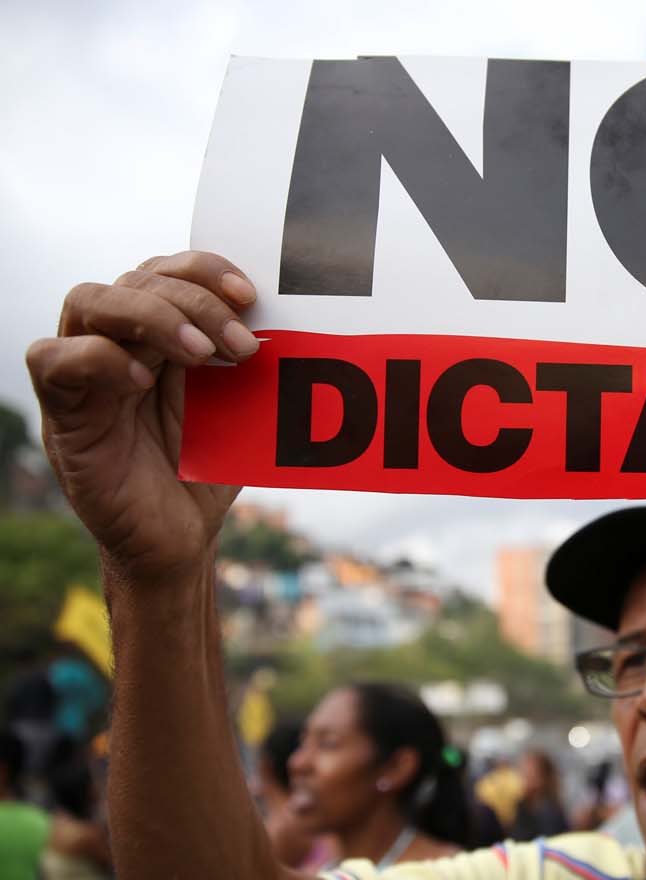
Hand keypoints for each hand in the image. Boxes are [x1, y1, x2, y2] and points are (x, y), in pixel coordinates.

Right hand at [26, 251, 259, 579]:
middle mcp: (117, 343)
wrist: (180, 540)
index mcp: (160, 335)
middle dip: (193, 301)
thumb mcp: (239, 408)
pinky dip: (97, 357)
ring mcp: (85, 375)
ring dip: (152, 317)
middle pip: (134, 280)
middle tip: (240, 344)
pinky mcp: (62, 414)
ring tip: (201, 355)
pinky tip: (141, 380)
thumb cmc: (208, 470)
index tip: (251, 296)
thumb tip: (290, 318)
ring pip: (89, 301)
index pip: (166, 270)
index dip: (204, 269)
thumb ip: (246, 362)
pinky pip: (51, 359)